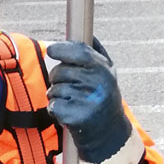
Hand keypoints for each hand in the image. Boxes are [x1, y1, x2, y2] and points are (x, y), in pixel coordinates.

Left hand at [46, 40, 144, 163]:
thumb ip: (95, 52)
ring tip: (71, 101)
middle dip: (57, 78)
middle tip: (68, 86)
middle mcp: (98, 84)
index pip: (79, 52)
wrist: (109, 134)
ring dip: (56, 95)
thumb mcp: (107, 73)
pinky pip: (53, 105)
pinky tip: (68, 113)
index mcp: (104, 70)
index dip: (62, 49)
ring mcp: (88, 101)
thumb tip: (83, 29)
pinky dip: (55, 109)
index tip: (53, 51)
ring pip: (55, 89)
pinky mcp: (77, 117)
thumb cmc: (103, 98)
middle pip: (60, 71)